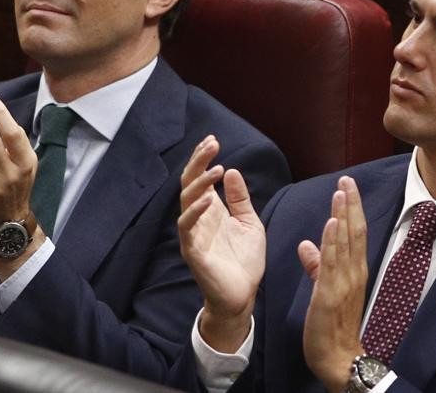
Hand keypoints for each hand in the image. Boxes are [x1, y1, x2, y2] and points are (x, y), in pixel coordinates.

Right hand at [178, 135, 264, 352]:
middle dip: (199, 162)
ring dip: (199, 183)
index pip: (200, 178)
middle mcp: (197, 219)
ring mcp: (192, 235)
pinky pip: (187, 228)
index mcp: (210, 210)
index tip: (213, 140)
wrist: (243, 295)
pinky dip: (195, 212)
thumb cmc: (244, 260)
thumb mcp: (249, 223)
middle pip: (189, 184)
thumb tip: (233, 171)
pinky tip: (208, 200)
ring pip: (186, 202)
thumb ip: (240, 199)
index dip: (203, 158)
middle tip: (212, 143)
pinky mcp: (193, 252)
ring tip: (216, 168)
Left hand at [301, 176, 368, 392]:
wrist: (338, 358)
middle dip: (351, 204)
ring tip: (340, 192)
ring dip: (342, 215)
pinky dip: (332, 242)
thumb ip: (317, 266)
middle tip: (348, 179)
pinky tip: (331, 224)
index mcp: (353, 271)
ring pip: (345, 243)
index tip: (348, 186)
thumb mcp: (324, 290)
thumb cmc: (332, 326)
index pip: (355, 233)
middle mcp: (353, 273)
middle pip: (354, 232)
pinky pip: (331, 264)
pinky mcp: (329, 295)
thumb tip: (307, 245)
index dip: (352, 208)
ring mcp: (343, 283)